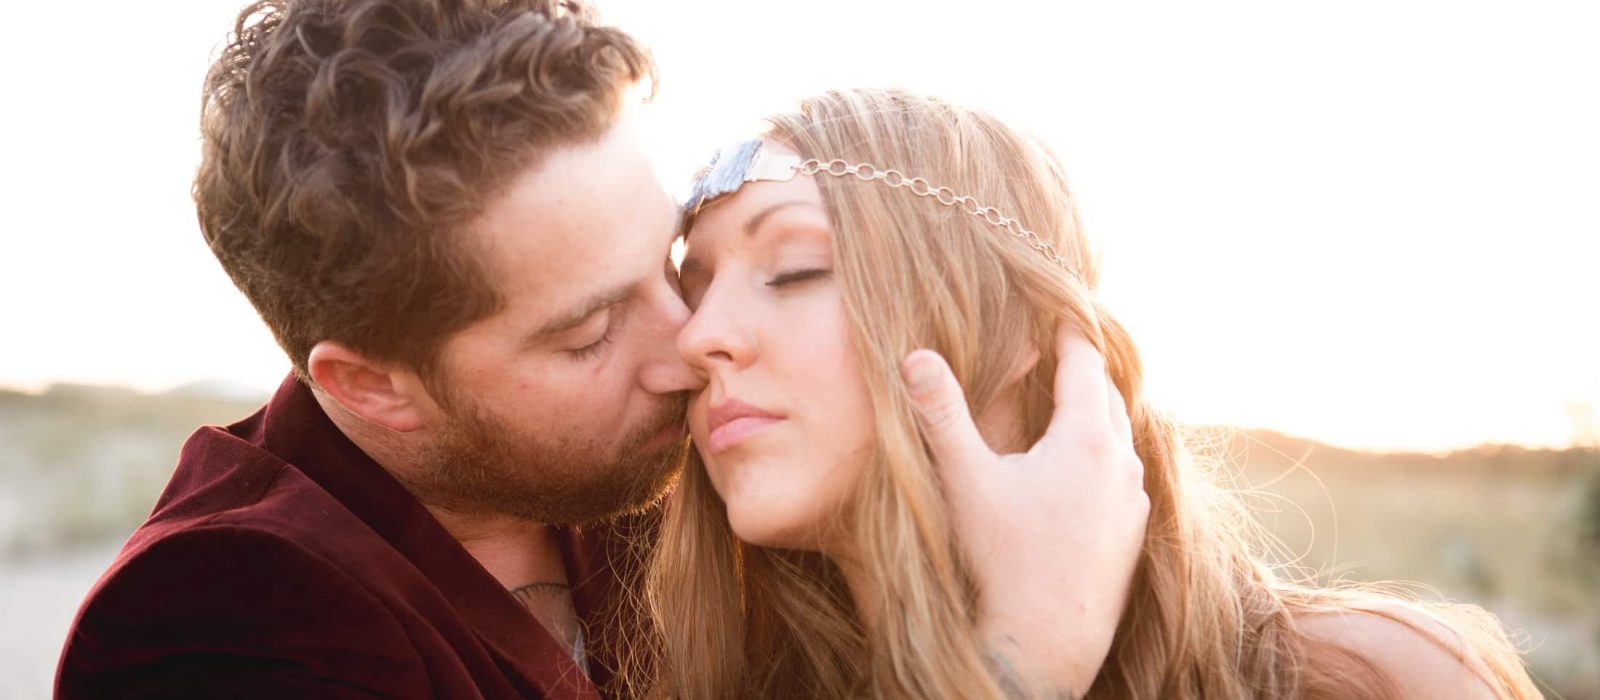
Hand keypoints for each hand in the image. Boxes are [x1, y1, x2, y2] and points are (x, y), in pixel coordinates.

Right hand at [901, 324, 1147, 695]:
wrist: (1041, 650)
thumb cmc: (1000, 563)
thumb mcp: (963, 481)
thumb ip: (940, 414)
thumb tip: (914, 354)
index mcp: (1088, 439)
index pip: (1084, 360)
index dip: (1067, 328)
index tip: (1053, 304)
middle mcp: (1121, 465)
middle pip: (1107, 395)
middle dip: (1080, 367)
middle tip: (1056, 343)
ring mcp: (1131, 503)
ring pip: (1118, 438)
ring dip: (1092, 414)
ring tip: (1062, 400)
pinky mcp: (1129, 536)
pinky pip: (1120, 475)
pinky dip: (1099, 455)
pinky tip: (1070, 469)